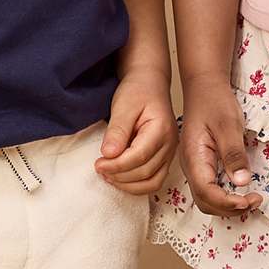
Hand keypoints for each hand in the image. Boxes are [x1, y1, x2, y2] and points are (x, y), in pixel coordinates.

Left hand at [94, 75, 178, 195]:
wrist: (149, 84)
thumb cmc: (138, 91)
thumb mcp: (123, 105)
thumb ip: (117, 131)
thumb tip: (108, 155)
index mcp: (161, 129)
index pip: (139, 157)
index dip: (117, 165)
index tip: (98, 163)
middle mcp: (170, 144)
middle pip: (145, 172)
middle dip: (119, 175)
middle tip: (99, 168)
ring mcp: (169, 153)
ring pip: (152, 182)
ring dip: (127, 184)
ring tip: (108, 175)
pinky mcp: (163, 158)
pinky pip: (153, 180)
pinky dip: (136, 185)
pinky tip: (119, 177)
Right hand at [179, 73, 261, 212]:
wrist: (204, 86)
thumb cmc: (215, 101)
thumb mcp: (228, 125)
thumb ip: (234, 154)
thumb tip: (242, 183)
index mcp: (194, 157)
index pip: (207, 192)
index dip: (228, 202)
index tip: (250, 199)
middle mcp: (191, 166)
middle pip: (205, 202)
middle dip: (230, 209)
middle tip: (255, 201)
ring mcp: (195, 166)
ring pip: (207, 198)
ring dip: (228, 206)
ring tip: (251, 199)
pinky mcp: (201, 164)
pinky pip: (210, 188)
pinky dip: (226, 196)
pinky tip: (241, 191)